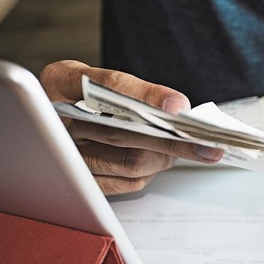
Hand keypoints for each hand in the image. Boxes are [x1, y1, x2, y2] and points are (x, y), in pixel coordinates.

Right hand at [40, 60, 222, 194]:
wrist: (56, 124)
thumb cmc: (88, 100)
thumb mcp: (103, 82)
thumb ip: (136, 91)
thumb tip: (178, 110)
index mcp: (59, 80)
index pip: (106, 85)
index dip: (146, 96)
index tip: (178, 107)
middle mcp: (55, 119)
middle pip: (123, 132)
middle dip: (173, 141)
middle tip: (207, 145)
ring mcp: (65, 156)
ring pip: (128, 162)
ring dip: (164, 158)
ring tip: (184, 149)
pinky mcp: (80, 182)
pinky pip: (125, 183)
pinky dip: (149, 173)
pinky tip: (158, 160)